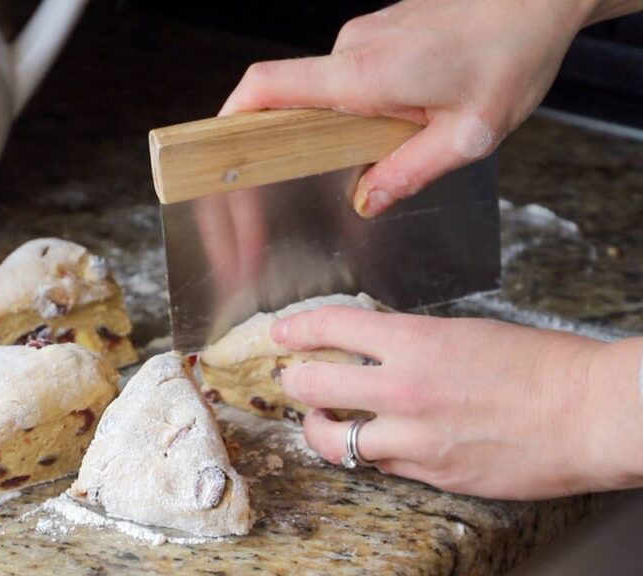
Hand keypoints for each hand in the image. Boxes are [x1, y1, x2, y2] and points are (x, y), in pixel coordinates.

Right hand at [220, 0, 637, 217]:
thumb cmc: (511, 57)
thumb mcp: (467, 136)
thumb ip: (408, 172)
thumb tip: (364, 201)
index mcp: (363, 74)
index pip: (269, 86)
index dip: (232, 116)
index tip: (215, 147)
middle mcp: (354, 47)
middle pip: (291, 94)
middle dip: (295, 136)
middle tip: (321, 171)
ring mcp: (366, 33)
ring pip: (328, 86)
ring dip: (344, 119)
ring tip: (394, 137)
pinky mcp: (382, 30)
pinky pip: (352, 71)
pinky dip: (363, 99)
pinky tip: (407, 112)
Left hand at [272, 306, 642, 498]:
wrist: (589, 414)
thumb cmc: (540, 365)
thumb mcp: (463, 332)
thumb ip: (410, 342)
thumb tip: (373, 346)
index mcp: (415, 342)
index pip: (331, 327)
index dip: (296, 328)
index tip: (281, 332)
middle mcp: (404, 390)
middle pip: (313, 385)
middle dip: (295, 380)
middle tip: (293, 378)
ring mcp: (415, 438)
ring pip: (334, 440)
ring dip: (319, 427)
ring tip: (321, 420)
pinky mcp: (432, 473)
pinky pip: (380, 465)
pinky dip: (369, 453)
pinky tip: (375, 442)